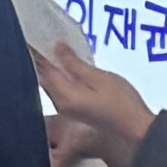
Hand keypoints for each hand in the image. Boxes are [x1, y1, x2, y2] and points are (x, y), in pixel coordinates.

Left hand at [33, 39, 150, 166]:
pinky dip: (58, 77)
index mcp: (65, 96)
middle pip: (45, 79)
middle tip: (38, 39)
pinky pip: (60, 90)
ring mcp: (67, 109)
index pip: (46, 70)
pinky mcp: (75, 110)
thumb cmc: (122, 102)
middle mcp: (61, 105)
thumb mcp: (100, 78)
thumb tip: (57, 48)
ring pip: (51, 85)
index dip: (38, 53)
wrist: (136, 129)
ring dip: (49, 68)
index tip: (30, 37)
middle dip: (41, 60)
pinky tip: (63, 67)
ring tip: (49, 48)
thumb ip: (76, 64)